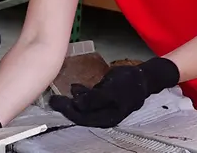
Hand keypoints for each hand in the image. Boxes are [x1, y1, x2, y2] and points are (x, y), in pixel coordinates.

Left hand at [48, 57, 179, 127]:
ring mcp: (103, 108)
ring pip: (83, 107)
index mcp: (107, 118)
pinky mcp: (103, 98)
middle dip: (66, 107)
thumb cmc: (129, 84)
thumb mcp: (112, 91)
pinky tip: (74, 87)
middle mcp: (104, 116)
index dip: (67, 111)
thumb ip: (94, 99)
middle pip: (80, 114)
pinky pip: (88, 99)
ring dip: (71, 101)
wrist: (144, 77)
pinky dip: (80, 94)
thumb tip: (77, 104)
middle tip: (53, 99)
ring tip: (60, 95)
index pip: (82, 118)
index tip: (54, 102)